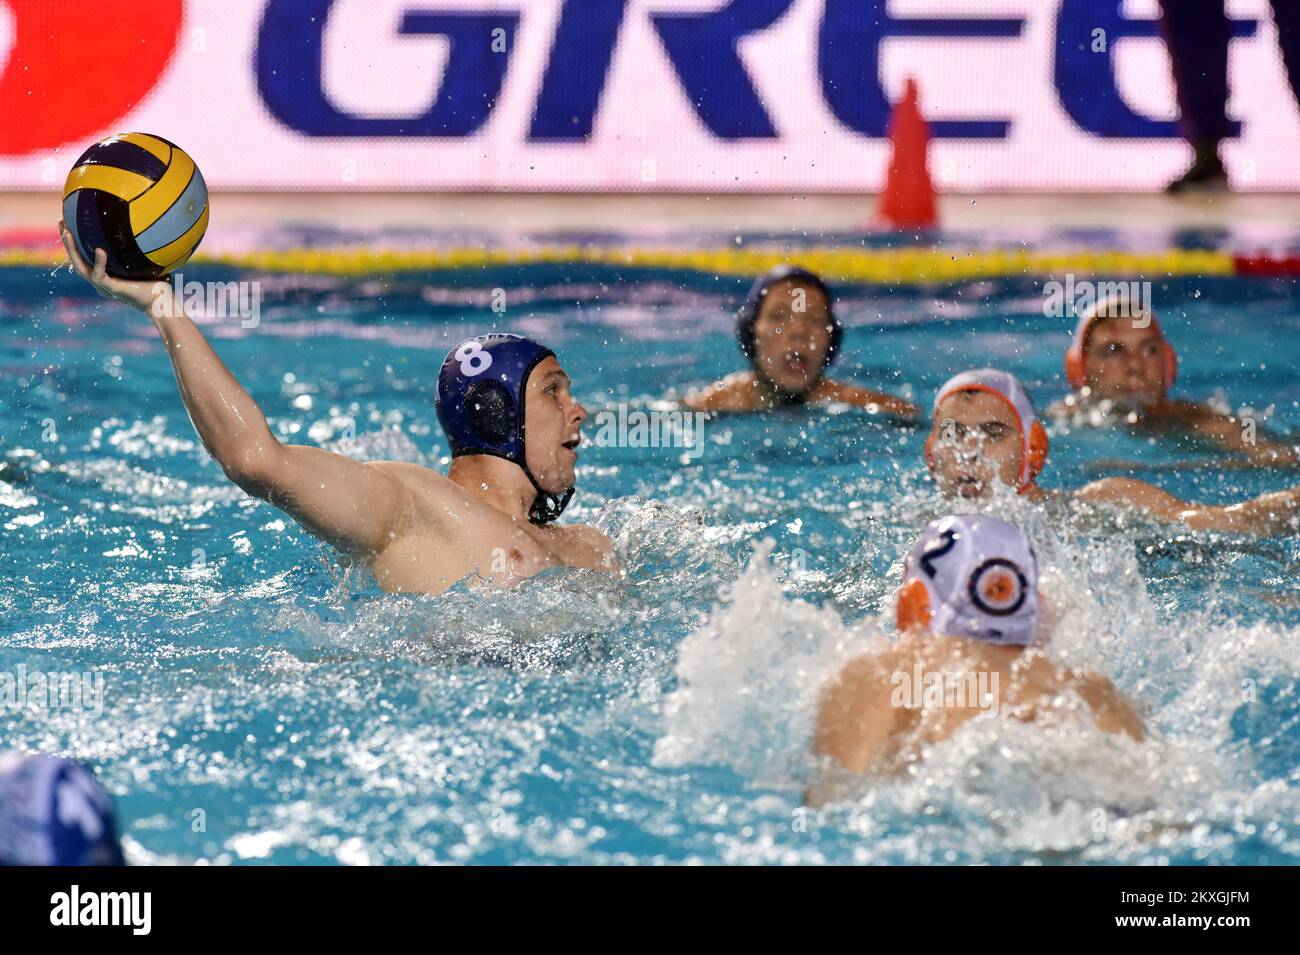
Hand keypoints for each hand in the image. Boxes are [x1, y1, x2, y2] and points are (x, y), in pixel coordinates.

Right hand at [59, 220, 174, 316]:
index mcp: (106, 275)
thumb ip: (138, 248)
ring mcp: (104, 286)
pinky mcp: (111, 289)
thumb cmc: (158, 283)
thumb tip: (143, 226)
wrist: (163, 303)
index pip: (85, 258)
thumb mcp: (145, 262)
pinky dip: (98, 262)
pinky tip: (99, 250)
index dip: (76, 244)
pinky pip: (99, 275)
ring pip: (80, 268)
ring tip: (67, 233)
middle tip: (61, 224)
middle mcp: (101, 281)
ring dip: (72, 250)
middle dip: (67, 243)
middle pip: (77, 261)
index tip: (70, 225)